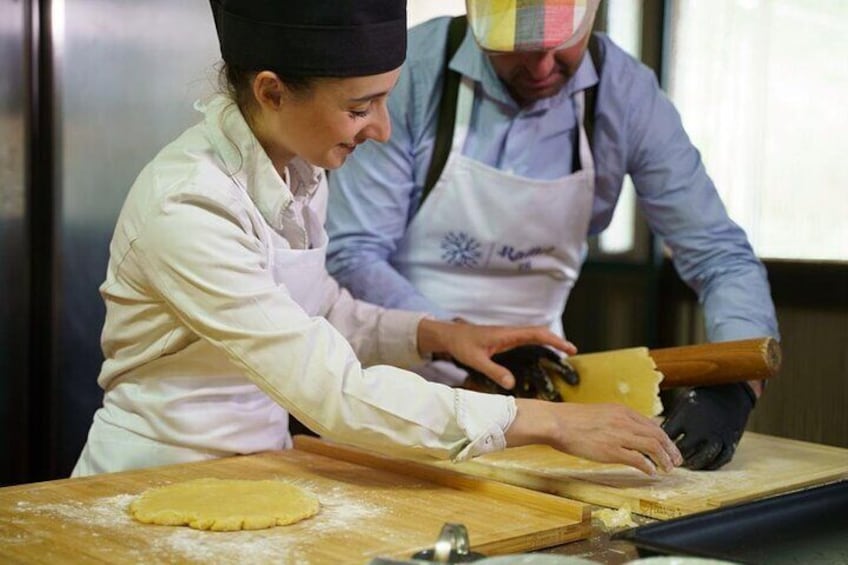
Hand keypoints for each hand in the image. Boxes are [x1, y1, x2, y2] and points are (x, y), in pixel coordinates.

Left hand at [416, 320, 575, 388]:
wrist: (449, 335)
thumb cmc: (461, 344)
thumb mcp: (476, 360)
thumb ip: (494, 371)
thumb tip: (512, 384)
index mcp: (507, 334)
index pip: (536, 334)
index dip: (554, 340)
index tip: (569, 348)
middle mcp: (510, 332)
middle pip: (539, 333)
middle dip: (557, 341)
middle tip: (572, 352)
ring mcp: (507, 335)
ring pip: (533, 336)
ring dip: (548, 342)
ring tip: (562, 354)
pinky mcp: (503, 340)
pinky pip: (525, 340)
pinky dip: (538, 345)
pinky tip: (541, 355)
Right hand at [507, 399, 682, 474]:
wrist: (557, 422)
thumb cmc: (571, 420)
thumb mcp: (599, 413)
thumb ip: (615, 421)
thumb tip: (625, 432)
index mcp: (621, 411)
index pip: (652, 424)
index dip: (664, 437)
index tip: (668, 447)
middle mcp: (624, 421)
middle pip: (658, 435)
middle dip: (671, 449)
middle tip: (676, 460)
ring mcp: (619, 435)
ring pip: (653, 446)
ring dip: (664, 458)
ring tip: (668, 468)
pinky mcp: (612, 450)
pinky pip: (638, 459)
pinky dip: (648, 466)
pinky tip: (651, 472)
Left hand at [661, 383, 756, 469]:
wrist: (729, 393)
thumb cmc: (700, 400)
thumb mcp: (682, 405)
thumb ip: (672, 422)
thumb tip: (655, 438)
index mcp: (686, 418)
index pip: (668, 437)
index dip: (661, 444)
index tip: (658, 448)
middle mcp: (701, 428)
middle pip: (684, 450)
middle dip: (675, 457)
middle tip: (670, 461)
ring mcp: (717, 436)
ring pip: (703, 457)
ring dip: (693, 463)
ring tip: (686, 465)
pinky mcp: (730, 441)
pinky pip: (721, 460)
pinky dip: (711, 465)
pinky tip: (703, 464)